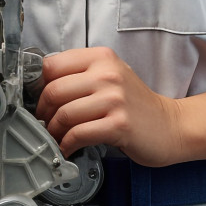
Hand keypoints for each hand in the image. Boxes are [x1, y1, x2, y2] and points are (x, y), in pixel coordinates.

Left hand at [36, 47, 184, 166]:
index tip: (36, 99)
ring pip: (65, 113)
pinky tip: (67, 148)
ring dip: (53, 131)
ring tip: (54, 137)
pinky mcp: (119, 124)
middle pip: (55, 90)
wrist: (169, 125)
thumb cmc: (134, 103)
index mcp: (101, 57)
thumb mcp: (110, 76)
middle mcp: (108, 74)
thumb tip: (42, 86)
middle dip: (42, 111)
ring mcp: (114, 99)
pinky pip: (79, 134)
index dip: (39, 85)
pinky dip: (66, 144)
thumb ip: (81, 75)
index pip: (53, 65)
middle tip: (43, 123)